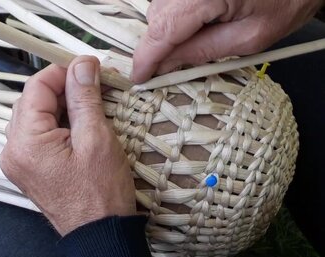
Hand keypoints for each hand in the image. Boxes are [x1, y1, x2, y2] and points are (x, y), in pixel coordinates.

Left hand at [0, 56, 135, 235]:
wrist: (98, 234)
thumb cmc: (101, 193)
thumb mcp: (97, 139)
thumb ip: (84, 97)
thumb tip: (82, 65)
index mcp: (25, 142)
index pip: (36, 88)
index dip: (62, 71)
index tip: (88, 66)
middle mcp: (12, 150)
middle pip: (32, 100)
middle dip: (61, 87)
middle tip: (93, 83)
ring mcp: (16, 161)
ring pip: (33, 116)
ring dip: (59, 104)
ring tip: (88, 102)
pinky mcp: (26, 168)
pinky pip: (35, 134)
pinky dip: (55, 122)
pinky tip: (77, 122)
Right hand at [132, 0, 322, 82]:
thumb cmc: (287, 1)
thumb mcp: (250, 37)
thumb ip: (204, 51)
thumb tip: (167, 65)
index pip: (162, 30)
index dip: (147, 57)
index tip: (140, 77)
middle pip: (157, 18)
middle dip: (159, 45)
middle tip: (172, 67)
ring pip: (159, 7)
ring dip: (168, 29)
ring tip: (196, 38)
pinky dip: (176, 15)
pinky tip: (197, 23)